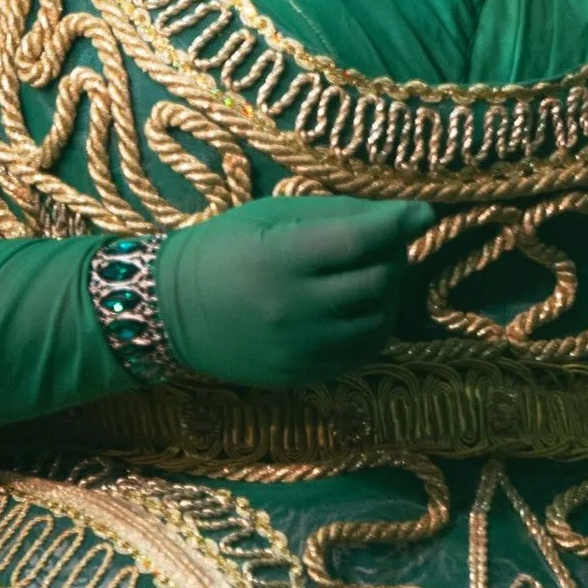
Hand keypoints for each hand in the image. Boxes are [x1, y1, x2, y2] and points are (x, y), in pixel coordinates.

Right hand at [156, 196, 432, 388]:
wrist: (167, 311)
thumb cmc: (222, 249)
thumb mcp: (270, 215)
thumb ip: (337, 213)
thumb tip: (408, 216)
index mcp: (279, 258)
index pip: (358, 240)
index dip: (398, 223)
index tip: (421, 212)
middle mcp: (292, 308)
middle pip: (378, 281)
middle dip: (394, 255)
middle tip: (384, 241)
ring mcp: (298, 348)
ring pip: (378, 321)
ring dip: (388, 293)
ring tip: (370, 273)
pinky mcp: (301, 374)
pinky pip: (362, 352)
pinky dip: (373, 326)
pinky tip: (358, 307)